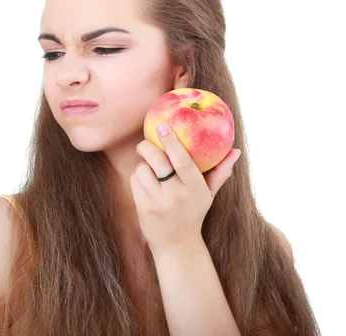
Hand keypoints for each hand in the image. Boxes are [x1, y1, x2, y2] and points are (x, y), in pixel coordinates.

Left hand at [130, 122, 240, 254]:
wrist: (177, 245)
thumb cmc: (193, 212)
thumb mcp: (208, 194)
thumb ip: (220, 172)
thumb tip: (235, 151)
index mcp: (196, 189)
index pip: (183, 161)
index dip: (171, 142)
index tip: (162, 127)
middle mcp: (177, 195)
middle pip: (158, 161)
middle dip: (146, 147)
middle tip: (145, 144)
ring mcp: (159, 203)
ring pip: (142, 170)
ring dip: (143, 165)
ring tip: (149, 170)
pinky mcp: (144, 208)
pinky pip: (135, 181)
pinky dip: (138, 178)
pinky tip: (145, 183)